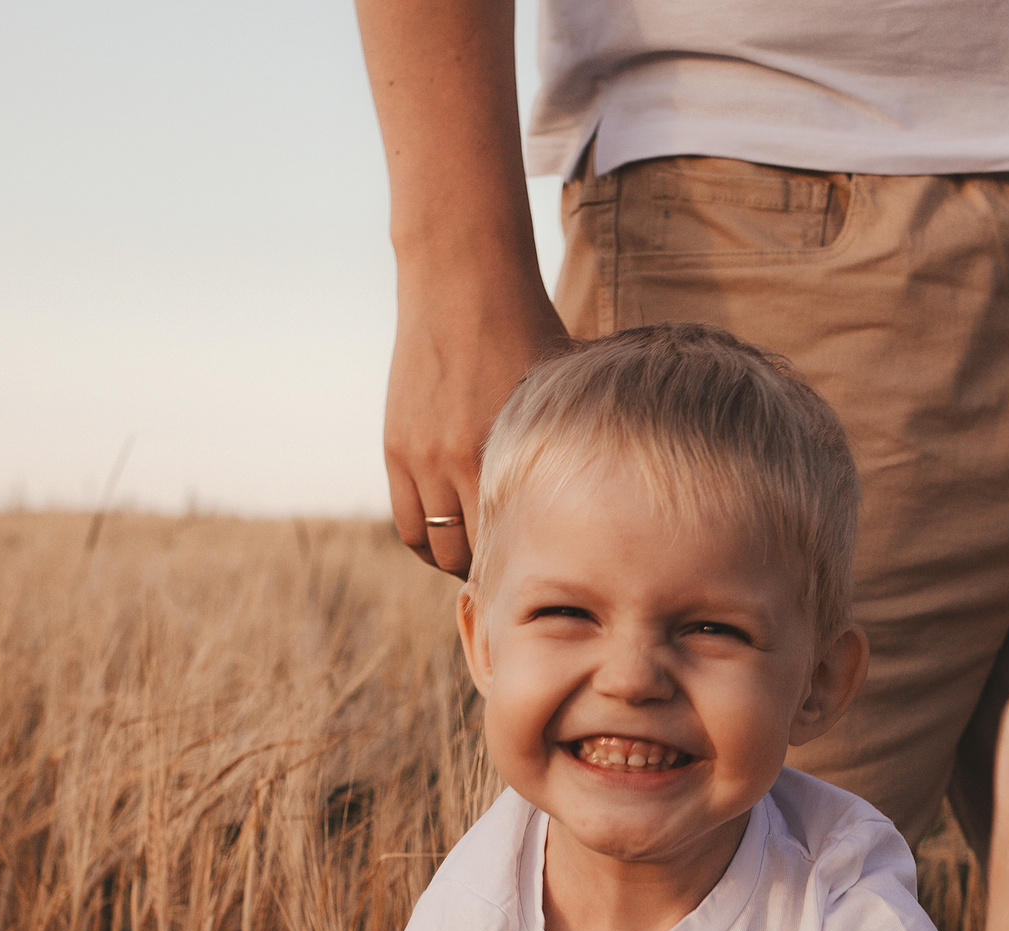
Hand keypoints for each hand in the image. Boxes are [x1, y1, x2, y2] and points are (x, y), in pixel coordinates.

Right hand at [384, 272, 567, 575]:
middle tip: (521, 571)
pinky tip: (450, 538)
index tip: (552, 569)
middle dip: (500, 570)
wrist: (461, 280)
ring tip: (483, 559)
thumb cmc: (528, 329)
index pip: (521, 539)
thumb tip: (611, 482)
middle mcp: (464, 460)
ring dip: (460, 562)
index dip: (536, 563)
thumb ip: (572, 436)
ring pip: (438, 548)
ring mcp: (425, 457)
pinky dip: (428, 543)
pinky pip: (408, 525)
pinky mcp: (397, 449)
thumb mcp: (561, 385)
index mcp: (512, 449)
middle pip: (479, 556)